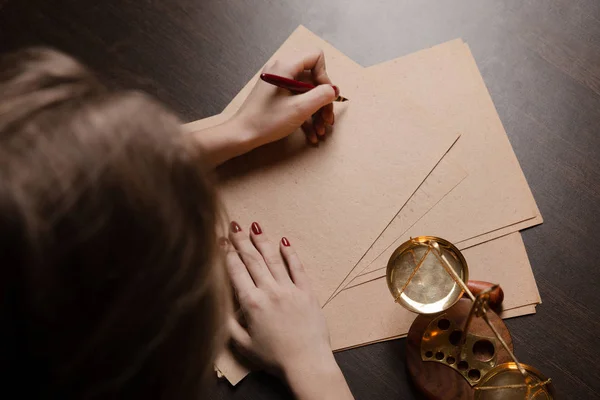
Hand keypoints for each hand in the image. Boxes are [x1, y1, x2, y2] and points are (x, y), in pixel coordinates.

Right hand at [223, 221, 352, 399]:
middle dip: (242, 242)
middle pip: (253, 261)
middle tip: (234, 227)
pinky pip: (298, 268)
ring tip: (255, 227)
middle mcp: (270, 292)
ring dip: (263, 242)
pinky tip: (285, 242)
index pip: (236, 272)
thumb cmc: (274, 358)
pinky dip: (291, 254)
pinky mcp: (307, 292)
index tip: (221, 242)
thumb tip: (216, 307)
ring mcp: (290, 290)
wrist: (306, 362)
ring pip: (273, 260)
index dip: (227, 254)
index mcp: (252, 304)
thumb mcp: (244, 345)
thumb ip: (228, 324)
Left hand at [234, 49, 337, 145]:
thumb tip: (334, 90)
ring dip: (317, 112)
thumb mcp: (300, 109)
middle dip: (323, 100)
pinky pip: (297, 100)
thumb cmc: (267, 121)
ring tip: (320, 131)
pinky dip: (306, 115)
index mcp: (286, 66)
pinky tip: (311, 134)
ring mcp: (279, 83)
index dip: (324, 76)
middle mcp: (282, 69)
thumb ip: (321, 96)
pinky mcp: (277, 95)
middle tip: (328, 120)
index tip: (325, 97)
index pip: (316, 57)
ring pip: (307, 92)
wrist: (242, 135)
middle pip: (313, 77)